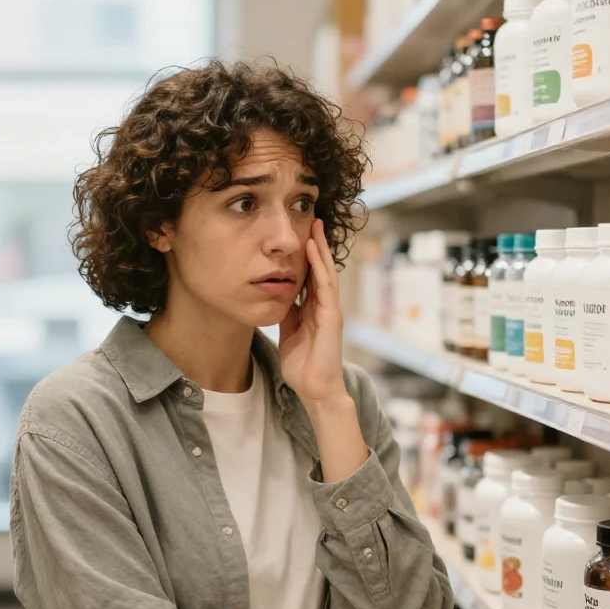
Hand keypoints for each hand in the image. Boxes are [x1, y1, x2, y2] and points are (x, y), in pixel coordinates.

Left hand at [278, 219, 345, 407]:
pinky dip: (320, 267)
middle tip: (311, 219)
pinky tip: (314, 250)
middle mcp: (324, 306)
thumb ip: (286, 313)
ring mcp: (330, 310)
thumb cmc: (303, 365)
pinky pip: (326, 286)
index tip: (298, 233)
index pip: (309, 275)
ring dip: (320, 248)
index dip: (305, 255)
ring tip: (315, 225)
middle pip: (320, 268)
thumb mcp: (288, 333)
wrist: (315, 390)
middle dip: (316, 244)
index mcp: (313, 309)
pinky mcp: (332, 317)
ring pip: (325, 272)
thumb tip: (277, 296)